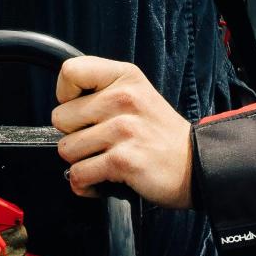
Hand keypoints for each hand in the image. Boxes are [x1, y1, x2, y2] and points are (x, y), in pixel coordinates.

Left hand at [51, 57, 194, 208]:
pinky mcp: (122, 161)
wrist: (195, 164)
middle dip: (74, 134)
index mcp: (125, 77)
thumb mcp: (137, 93)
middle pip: (60, 117)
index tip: (82, 109)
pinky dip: (85, 184)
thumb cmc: (160, 133)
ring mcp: (123, 130)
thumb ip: (102, 89)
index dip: (66, 95)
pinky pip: (79, 174)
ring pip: (66, 149)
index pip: (70, 72)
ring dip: (81, 160)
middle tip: (101, 140)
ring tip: (105, 158)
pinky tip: (102, 179)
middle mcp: (124, 99)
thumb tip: (63, 102)